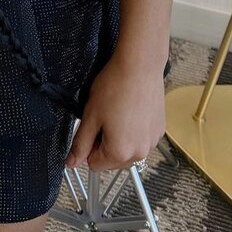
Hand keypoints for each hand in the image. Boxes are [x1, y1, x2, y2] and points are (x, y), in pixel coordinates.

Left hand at [64, 52, 165, 171]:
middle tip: (105, 117)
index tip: (93, 126)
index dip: (89, 146)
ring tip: (119, 113)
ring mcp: (153, 142)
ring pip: (128, 151)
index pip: (95, 165)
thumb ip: (80, 143)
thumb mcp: (90, 115)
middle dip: (106, 144)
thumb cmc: (113, 87)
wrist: (140, 66)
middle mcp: (140, 153)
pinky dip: (135, 131)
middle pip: (113, 161)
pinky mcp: (160, 131)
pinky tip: (132, 111)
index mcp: (120, 153)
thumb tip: (71, 163)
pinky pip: (141, 140)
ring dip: (121, 139)